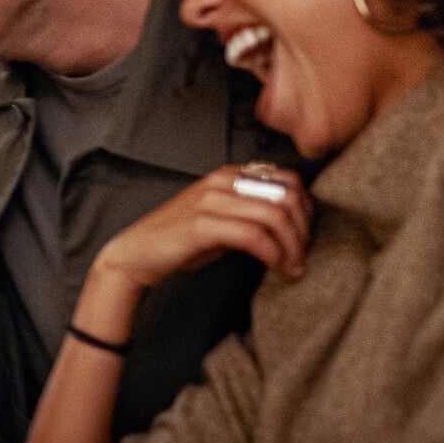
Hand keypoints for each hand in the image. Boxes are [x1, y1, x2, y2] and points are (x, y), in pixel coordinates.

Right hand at [93, 163, 309, 290]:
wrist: (136, 254)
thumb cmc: (179, 241)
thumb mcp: (221, 220)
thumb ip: (251, 214)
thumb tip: (292, 225)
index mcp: (229, 175)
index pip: (288, 179)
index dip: (307, 210)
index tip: (306, 237)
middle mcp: (222, 181)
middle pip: (288, 195)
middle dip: (305, 230)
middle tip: (303, 256)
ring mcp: (210, 200)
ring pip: (275, 215)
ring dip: (292, 246)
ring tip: (293, 266)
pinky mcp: (201, 224)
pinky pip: (253, 235)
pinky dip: (273, 254)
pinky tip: (275, 267)